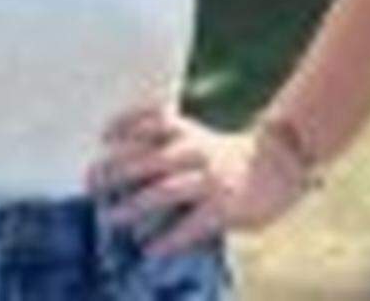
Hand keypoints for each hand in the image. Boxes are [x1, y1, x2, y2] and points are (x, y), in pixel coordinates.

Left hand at [85, 104, 311, 256]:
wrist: (278, 164)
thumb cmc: (222, 154)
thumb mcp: (193, 136)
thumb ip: (162, 143)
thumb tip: (117, 159)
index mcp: (184, 131)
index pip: (149, 120)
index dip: (124, 125)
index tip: (102, 137)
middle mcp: (193, 151)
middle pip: (146, 158)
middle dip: (115, 171)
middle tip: (91, 184)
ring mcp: (208, 179)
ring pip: (164, 191)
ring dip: (134, 206)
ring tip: (111, 219)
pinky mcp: (224, 207)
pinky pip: (192, 225)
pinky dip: (169, 238)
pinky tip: (150, 249)